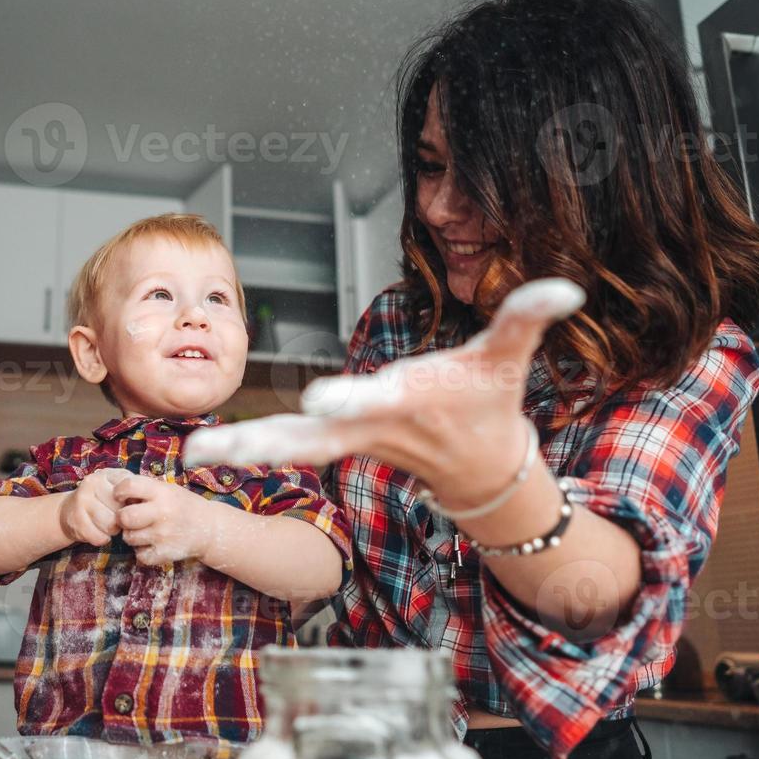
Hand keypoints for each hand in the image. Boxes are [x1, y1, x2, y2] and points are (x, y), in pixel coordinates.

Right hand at [58, 468, 132, 545]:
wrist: (69, 510)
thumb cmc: (102, 501)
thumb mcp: (116, 489)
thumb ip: (132, 492)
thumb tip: (146, 506)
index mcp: (108, 474)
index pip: (129, 489)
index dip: (133, 503)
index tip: (128, 506)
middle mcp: (93, 482)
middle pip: (121, 510)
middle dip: (123, 519)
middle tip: (117, 518)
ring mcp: (82, 500)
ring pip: (111, 525)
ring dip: (113, 531)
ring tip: (109, 525)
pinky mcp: (75, 519)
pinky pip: (99, 537)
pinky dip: (102, 539)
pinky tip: (99, 532)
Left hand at [113, 475, 216, 566]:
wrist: (209, 528)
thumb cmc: (182, 506)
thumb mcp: (167, 490)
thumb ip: (143, 490)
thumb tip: (112, 491)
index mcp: (161, 492)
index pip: (129, 486)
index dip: (119, 491)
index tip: (120, 496)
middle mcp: (162, 512)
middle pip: (124, 517)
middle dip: (122, 518)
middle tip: (127, 518)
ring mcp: (164, 535)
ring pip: (129, 538)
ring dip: (131, 535)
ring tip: (143, 531)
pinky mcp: (166, 553)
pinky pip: (140, 555)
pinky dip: (142, 552)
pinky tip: (151, 544)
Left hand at [185, 279, 584, 508]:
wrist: (481, 470)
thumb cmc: (489, 405)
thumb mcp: (509, 358)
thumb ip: (528, 318)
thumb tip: (567, 287)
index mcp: (407, 402)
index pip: (377, 399)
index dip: (352, 397)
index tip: (319, 400)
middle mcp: (369, 426)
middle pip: (312, 437)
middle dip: (270, 442)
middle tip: (223, 449)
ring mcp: (347, 441)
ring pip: (288, 448)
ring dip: (242, 450)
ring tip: (191, 455)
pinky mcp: (333, 444)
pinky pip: (283, 448)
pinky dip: (245, 449)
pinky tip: (200, 452)